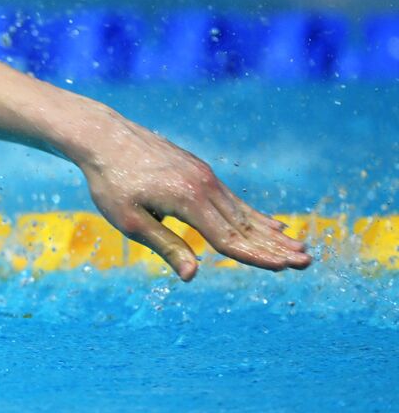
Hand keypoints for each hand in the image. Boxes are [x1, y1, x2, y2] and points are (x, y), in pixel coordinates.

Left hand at [77, 116, 311, 279]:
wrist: (105, 137)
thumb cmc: (111, 182)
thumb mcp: (130, 220)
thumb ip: (165, 246)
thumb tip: (193, 275)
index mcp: (187, 200)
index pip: (226, 237)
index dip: (254, 256)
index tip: (282, 269)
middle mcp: (204, 186)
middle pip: (243, 225)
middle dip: (275, 247)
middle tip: (307, 262)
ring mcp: (205, 176)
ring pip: (242, 211)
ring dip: (271, 233)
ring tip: (298, 247)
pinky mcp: (200, 171)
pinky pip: (233, 200)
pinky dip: (254, 215)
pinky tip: (271, 225)